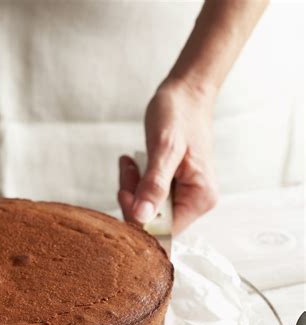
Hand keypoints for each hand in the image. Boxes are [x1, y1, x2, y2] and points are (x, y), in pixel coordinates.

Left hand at [118, 79, 218, 234]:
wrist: (187, 93)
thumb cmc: (179, 114)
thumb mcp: (164, 149)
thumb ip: (154, 185)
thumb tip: (141, 217)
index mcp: (200, 198)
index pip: (163, 229)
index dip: (139, 218)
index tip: (125, 192)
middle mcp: (196, 202)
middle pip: (154, 221)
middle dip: (134, 200)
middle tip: (127, 171)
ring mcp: (186, 195)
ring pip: (148, 209)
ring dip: (132, 189)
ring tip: (129, 163)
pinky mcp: (175, 188)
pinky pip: (149, 196)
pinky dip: (136, 182)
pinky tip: (132, 163)